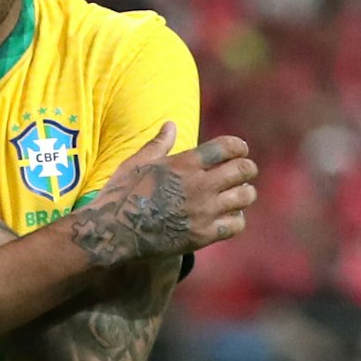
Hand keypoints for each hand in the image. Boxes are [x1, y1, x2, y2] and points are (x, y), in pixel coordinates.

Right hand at [51, 123, 255, 268]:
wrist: (113, 233)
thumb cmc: (120, 194)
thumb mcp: (137, 163)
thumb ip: (159, 144)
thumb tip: (171, 124)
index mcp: (185, 163)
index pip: (227, 147)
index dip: (239, 147)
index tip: (241, 151)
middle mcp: (199, 185)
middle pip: (242, 170)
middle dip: (247, 168)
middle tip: (245, 172)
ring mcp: (203, 212)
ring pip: (244, 197)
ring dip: (245, 193)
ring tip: (240, 194)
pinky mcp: (202, 236)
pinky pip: (236, 225)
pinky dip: (237, 219)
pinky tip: (230, 217)